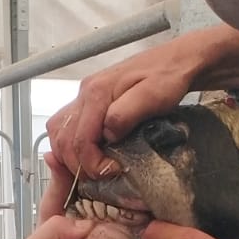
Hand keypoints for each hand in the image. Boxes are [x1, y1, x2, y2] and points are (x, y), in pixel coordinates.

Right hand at [41, 26, 238, 207]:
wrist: (179, 59)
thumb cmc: (170, 77)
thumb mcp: (154, 96)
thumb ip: (127, 114)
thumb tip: (106, 134)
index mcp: (97, 92)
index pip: (79, 137)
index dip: (91, 163)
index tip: (111, 173)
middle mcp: (84, 92)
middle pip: (63, 137)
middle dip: (77, 164)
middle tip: (100, 178)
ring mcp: (85, 95)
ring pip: (60, 131)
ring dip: (69, 156)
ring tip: (91, 170)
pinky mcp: (91, 100)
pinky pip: (68, 126)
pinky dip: (72, 145)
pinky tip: (87, 156)